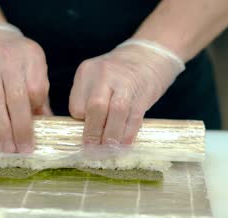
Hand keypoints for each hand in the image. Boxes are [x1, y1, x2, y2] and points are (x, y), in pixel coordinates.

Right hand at [0, 23, 50, 152]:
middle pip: (17, 98)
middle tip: (25, 149)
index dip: (37, 109)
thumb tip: (48, 123)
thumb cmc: (14, 57)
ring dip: (2, 130)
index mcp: (31, 57)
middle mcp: (9, 62)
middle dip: (21, 128)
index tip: (37, 125)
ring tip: (9, 149)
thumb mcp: (32, 65)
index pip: (36, 88)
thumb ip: (40, 93)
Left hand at [69, 40, 184, 144]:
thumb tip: (84, 131)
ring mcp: (126, 83)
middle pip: (96, 107)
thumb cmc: (117, 73)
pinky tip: (123, 145)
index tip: (85, 134)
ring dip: (111, 137)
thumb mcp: (96, 78)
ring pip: (116, 114)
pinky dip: (127, 135)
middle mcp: (105, 74)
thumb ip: (88, 99)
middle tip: (92, 150)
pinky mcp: (143, 94)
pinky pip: (134, 118)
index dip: (81, 123)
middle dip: (93, 133)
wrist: (149, 55)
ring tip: (107, 152)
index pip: (77, 105)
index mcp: (87, 71)